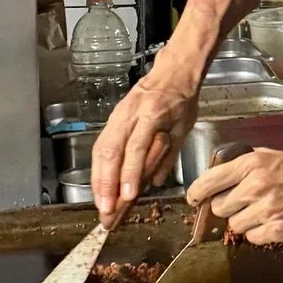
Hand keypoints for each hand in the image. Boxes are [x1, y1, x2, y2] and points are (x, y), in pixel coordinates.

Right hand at [91, 67, 200, 222]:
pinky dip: (97, 169)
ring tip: (101, 204)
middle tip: (107, 210)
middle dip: (106, 183)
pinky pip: (100, 147)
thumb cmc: (181, 100)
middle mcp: (130, 115)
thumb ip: (168, 156)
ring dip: (98, 180)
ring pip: (100, 151)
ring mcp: (117, 116)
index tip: (128, 197)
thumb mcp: (184, 128)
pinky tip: (99, 187)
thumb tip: (154, 183)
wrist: (172, 73)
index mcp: (152, 114)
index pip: (137, 148)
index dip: (130, 173)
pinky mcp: (111, 120)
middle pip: (111, 151)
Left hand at [187, 148, 282, 244]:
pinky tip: (274, 222)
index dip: (196, 192)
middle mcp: (255, 187)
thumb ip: (246, 162)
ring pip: (234, 225)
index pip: (209, 181)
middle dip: (228, 207)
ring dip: (244, 221)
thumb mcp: (274, 156)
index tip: (194, 198)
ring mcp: (266, 211)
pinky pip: (252, 238)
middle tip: (244, 204)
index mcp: (251, 165)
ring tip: (263, 213)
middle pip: (219, 207)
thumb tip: (221, 172)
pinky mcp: (277, 231)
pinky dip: (260, 234)